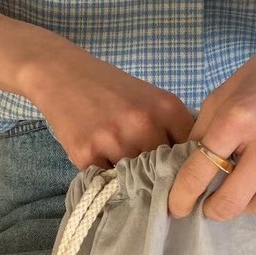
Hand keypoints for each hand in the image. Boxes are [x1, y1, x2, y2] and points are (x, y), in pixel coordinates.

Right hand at [24, 40, 195, 170]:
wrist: (61, 73)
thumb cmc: (109, 87)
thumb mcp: (150, 97)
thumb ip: (172, 126)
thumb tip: (193, 162)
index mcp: (166, 108)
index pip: (191, 153)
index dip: (185, 166)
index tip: (179, 172)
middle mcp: (143, 125)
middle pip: (164, 171)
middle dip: (158, 176)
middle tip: (148, 174)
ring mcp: (114, 141)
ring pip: (136, 180)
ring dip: (131, 179)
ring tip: (122, 164)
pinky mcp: (87, 155)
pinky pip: (107, 181)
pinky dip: (107, 176)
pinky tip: (101, 160)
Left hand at [167, 10, 255, 220]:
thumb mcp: (226, 92)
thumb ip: (203, 132)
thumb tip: (187, 172)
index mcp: (239, 118)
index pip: (199, 173)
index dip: (181, 197)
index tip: (177, 207)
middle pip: (231, 203)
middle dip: (213, 210)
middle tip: (209, 205)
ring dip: (247, 202)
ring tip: (245, 185)